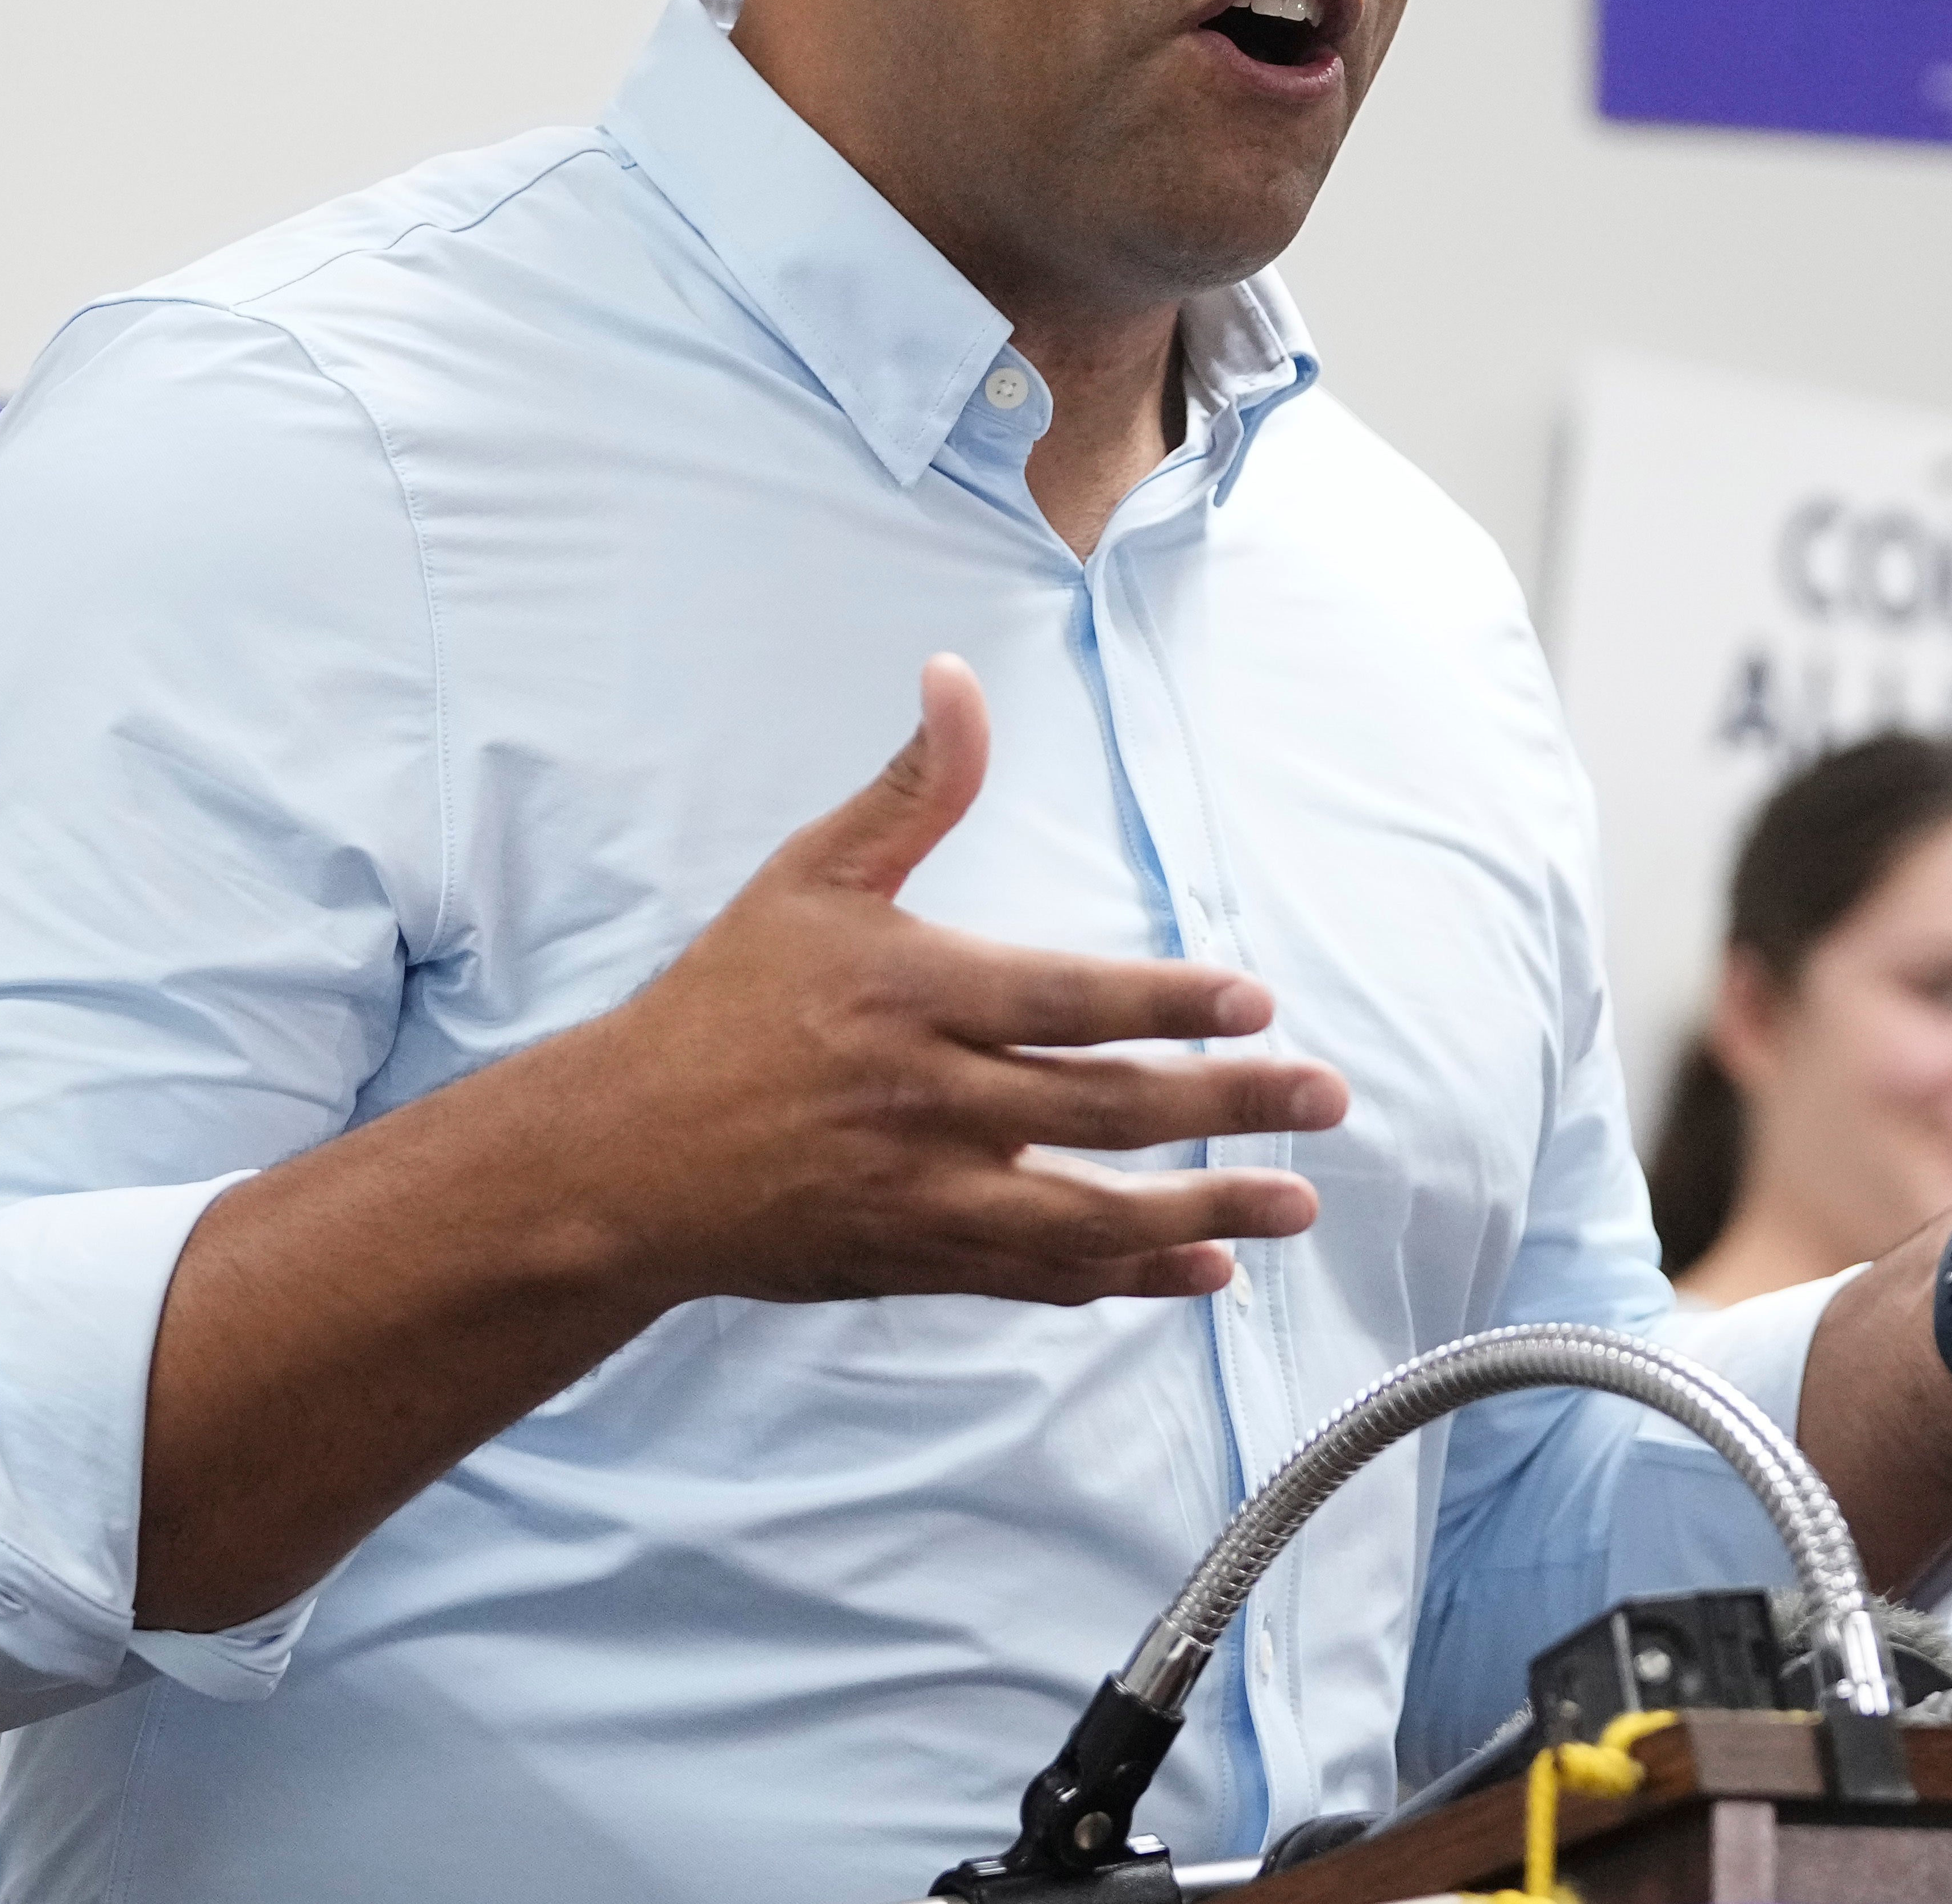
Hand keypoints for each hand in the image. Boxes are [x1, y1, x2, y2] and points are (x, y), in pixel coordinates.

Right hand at [569, 652, 1347, 1310]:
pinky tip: (1204, 1263)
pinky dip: (1127, 1275)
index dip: (1169, 1005)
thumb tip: (958, 675)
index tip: (1259, 1003)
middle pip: (1103, 1109)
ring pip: (1088, 1212)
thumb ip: (912, 789)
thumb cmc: (726, 1002)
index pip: (1066, 1003)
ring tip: (1297, 1203)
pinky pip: (1041, 1276)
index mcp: (911, 996)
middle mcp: (927, 1101)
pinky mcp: (917, 1258)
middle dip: (1228, 1106)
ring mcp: (925, 1192)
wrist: (624, 1156)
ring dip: (1203, 1208)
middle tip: (1328, 1099)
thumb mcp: (811, 876)